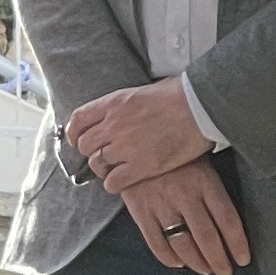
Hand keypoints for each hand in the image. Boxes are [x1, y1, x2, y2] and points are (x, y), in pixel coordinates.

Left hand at [66, 76, 211, 189]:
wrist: (202, 107)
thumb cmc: (180, 95)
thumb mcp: (144, 90)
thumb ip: (125, 103)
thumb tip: (121, 109)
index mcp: (114, 103)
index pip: (78, 119)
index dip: (73, 132)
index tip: (76, 139)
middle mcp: (114, 125)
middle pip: (85, 145)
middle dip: (90, 152)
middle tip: (101, 156)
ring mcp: (126, 147)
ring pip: (96, 164)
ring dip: (102, 168)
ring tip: (114, 169)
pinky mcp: (141, 166)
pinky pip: (113, 182)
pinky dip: (113, 184)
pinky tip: (122, 181)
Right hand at [116, 157, 250, 274]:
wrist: (133, 142)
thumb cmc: (173, 153)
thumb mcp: (200, 160)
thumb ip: (214, 188)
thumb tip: (230, 220)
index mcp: (204, 181)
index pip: (228, 220)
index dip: (238, 243)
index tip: (243, 258)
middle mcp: (184, 195)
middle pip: (207, 237)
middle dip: (219, 260)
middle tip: (225, 272)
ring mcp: (161, 205)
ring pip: (183, 244)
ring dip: (197, 262)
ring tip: (205, 269)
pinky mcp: (141, 211)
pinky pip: (156, 243)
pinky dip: (168, 258)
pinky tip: (178, 262)